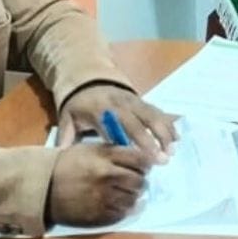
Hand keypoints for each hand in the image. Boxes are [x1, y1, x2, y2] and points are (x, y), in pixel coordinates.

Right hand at [47, 144, 149, 226]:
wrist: (43, 187)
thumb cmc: (67, 164)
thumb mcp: (89, 148)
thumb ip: (113, 151)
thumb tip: (138, 157)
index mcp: (105, 156)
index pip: (140, 159)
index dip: (145, 163)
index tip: (143, 165)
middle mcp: (107, 176)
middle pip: (140, 181)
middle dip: (140, 180)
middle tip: (134, 180)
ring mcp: (104, 198)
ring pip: (133, 199)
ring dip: (132, 196)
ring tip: (125, 192)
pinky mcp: (99, 216)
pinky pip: (122, 214)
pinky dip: (123, 209)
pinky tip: (117, 203)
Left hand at [56, 84, 176, 162]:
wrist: (88, 78)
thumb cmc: (79, 104)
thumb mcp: (68, 118)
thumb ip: (66, 137)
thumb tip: (60, 157)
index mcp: (100, 111)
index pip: (115, 129)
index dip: (127, 143)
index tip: (137, 159)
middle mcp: (120, 105)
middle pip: (138, 124)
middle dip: (151, 142)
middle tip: (162, 160)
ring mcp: (133, 101)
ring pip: (152, 116)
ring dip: (164, 133)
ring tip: (172, 151)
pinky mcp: (142, 100)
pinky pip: (157, 111)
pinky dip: (168, 123)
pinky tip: (177, 138)